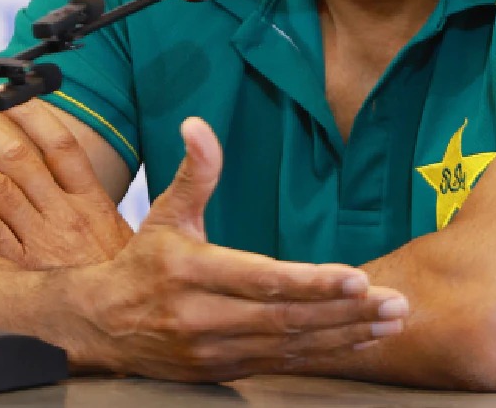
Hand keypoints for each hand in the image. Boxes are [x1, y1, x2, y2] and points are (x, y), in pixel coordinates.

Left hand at [0, 93, 132, 269]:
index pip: (61, 145)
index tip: (5, 94)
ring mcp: (41, 240)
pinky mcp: (20, 267)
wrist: (123, 315)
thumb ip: (89, 195)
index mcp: (92, 200)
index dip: (31, 114)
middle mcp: (65, 214)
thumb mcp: (118, 228)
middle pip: (18, 159)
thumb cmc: (120, 274)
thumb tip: (63, 158)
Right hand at [64, 118, 408, 382]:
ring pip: (291, 345)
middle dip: (345, 312)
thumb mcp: (165, 213)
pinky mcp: (225, 371)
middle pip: (286, 318)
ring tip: (391, 322)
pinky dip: (325, 353)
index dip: (311, 282)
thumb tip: (198, 125)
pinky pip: (283, 364)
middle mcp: (204, 318)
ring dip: (345, 335)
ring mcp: (216, 351)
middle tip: (395, 303)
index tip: (357, 278)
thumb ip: (195, 173)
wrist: (100, 328)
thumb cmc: (143, 262)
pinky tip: (360, 341)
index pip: (261, 279)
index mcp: (192, 273)